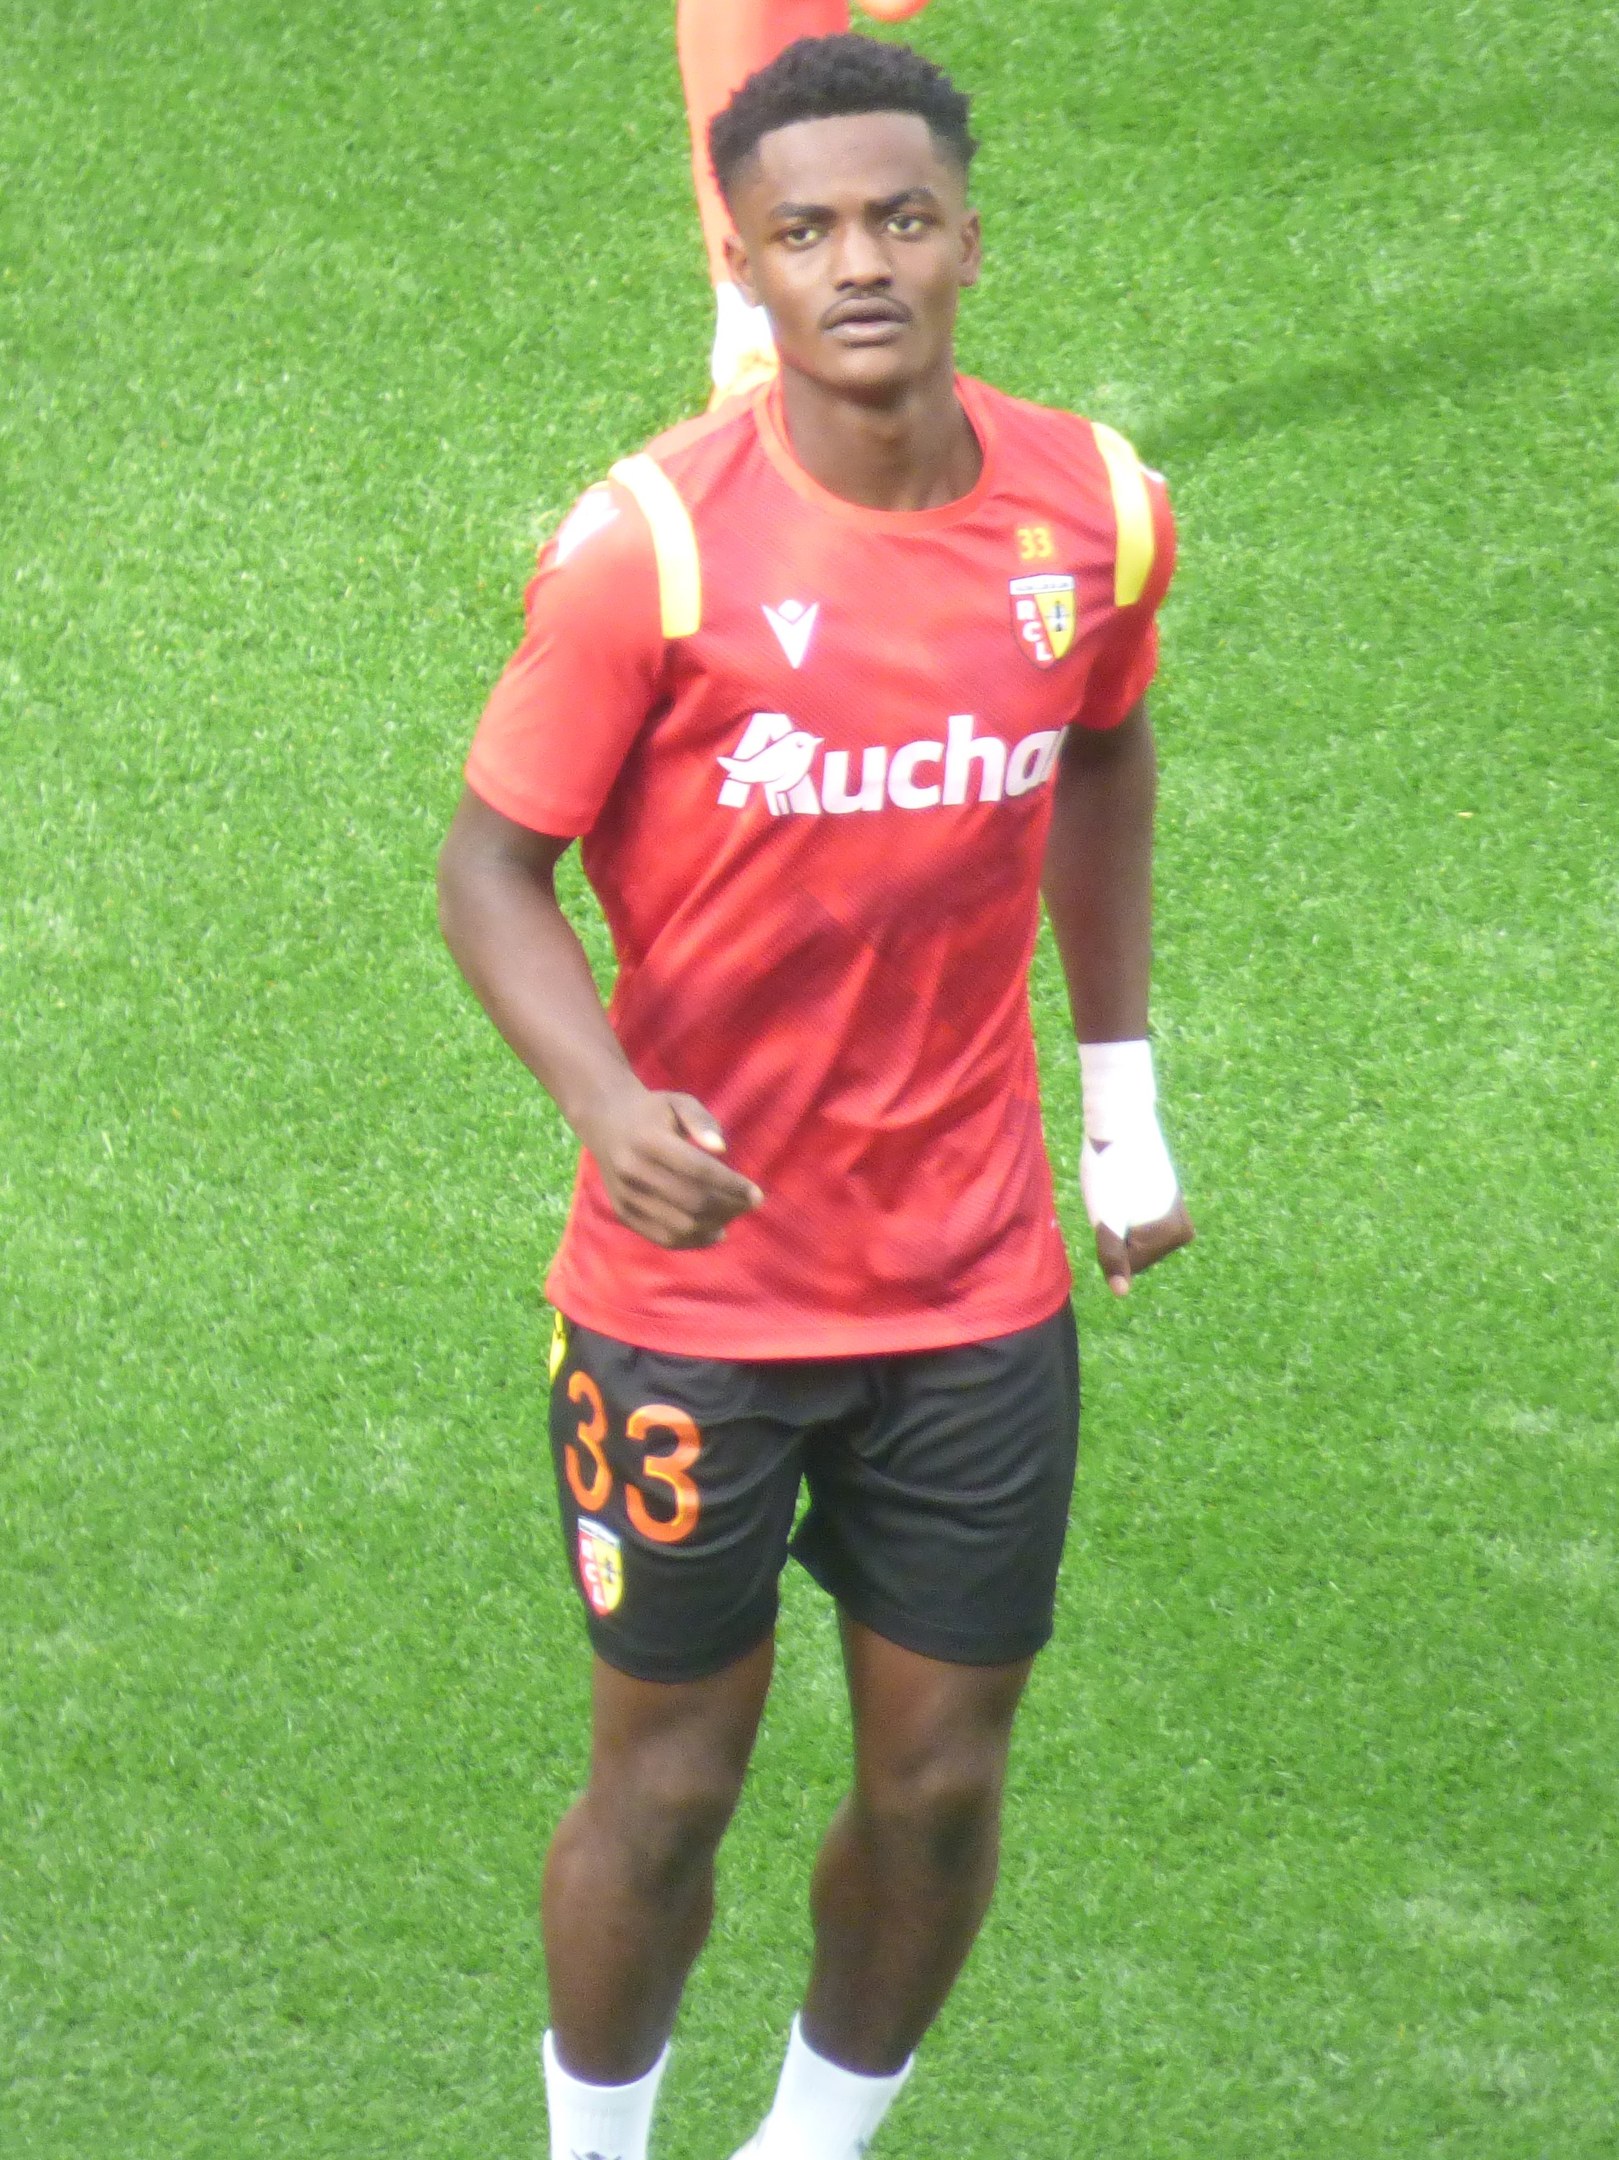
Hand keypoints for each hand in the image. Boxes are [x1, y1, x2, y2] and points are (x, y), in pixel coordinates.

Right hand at [577, 1083, 763, 1249]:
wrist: (605, 1122)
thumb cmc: (652, 1111)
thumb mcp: (678, 1102)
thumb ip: (702, 1120)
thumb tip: (721, 1148)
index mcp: (648, 1141)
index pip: (699, 1170)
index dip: (732, 1186)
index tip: (758, 1195)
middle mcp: (633, 1172)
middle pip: (692, 1201)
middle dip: (729, 1208)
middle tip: (749, 1205)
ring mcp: (626, 1196)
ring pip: (681, 1225)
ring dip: (715, 1225)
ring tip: (733, 1214)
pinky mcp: (624, 1214)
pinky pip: (664, 1238)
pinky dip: (695, 1241)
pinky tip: (715, 1231)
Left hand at [1093, 1187, 1193, 1296]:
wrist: (1118, 1134)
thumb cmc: (1108, 1177)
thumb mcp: (1106, 1221)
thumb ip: (1113, 1258)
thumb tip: (1121, 1293)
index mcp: (1175, 1235)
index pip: (1130, 1266)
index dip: (1111, 1243)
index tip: (1112, 1214)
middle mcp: (1184, 1232)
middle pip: (1139, 1256)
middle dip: (1120, 1235)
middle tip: (1117, 1204)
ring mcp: (1181, 1222)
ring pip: (1141, 1244)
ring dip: (1125, 1226)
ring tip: (1124, 1197)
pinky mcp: (1172, 1214)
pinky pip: (1145, 1231)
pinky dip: (1131, 1219)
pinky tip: (1131, 1197)